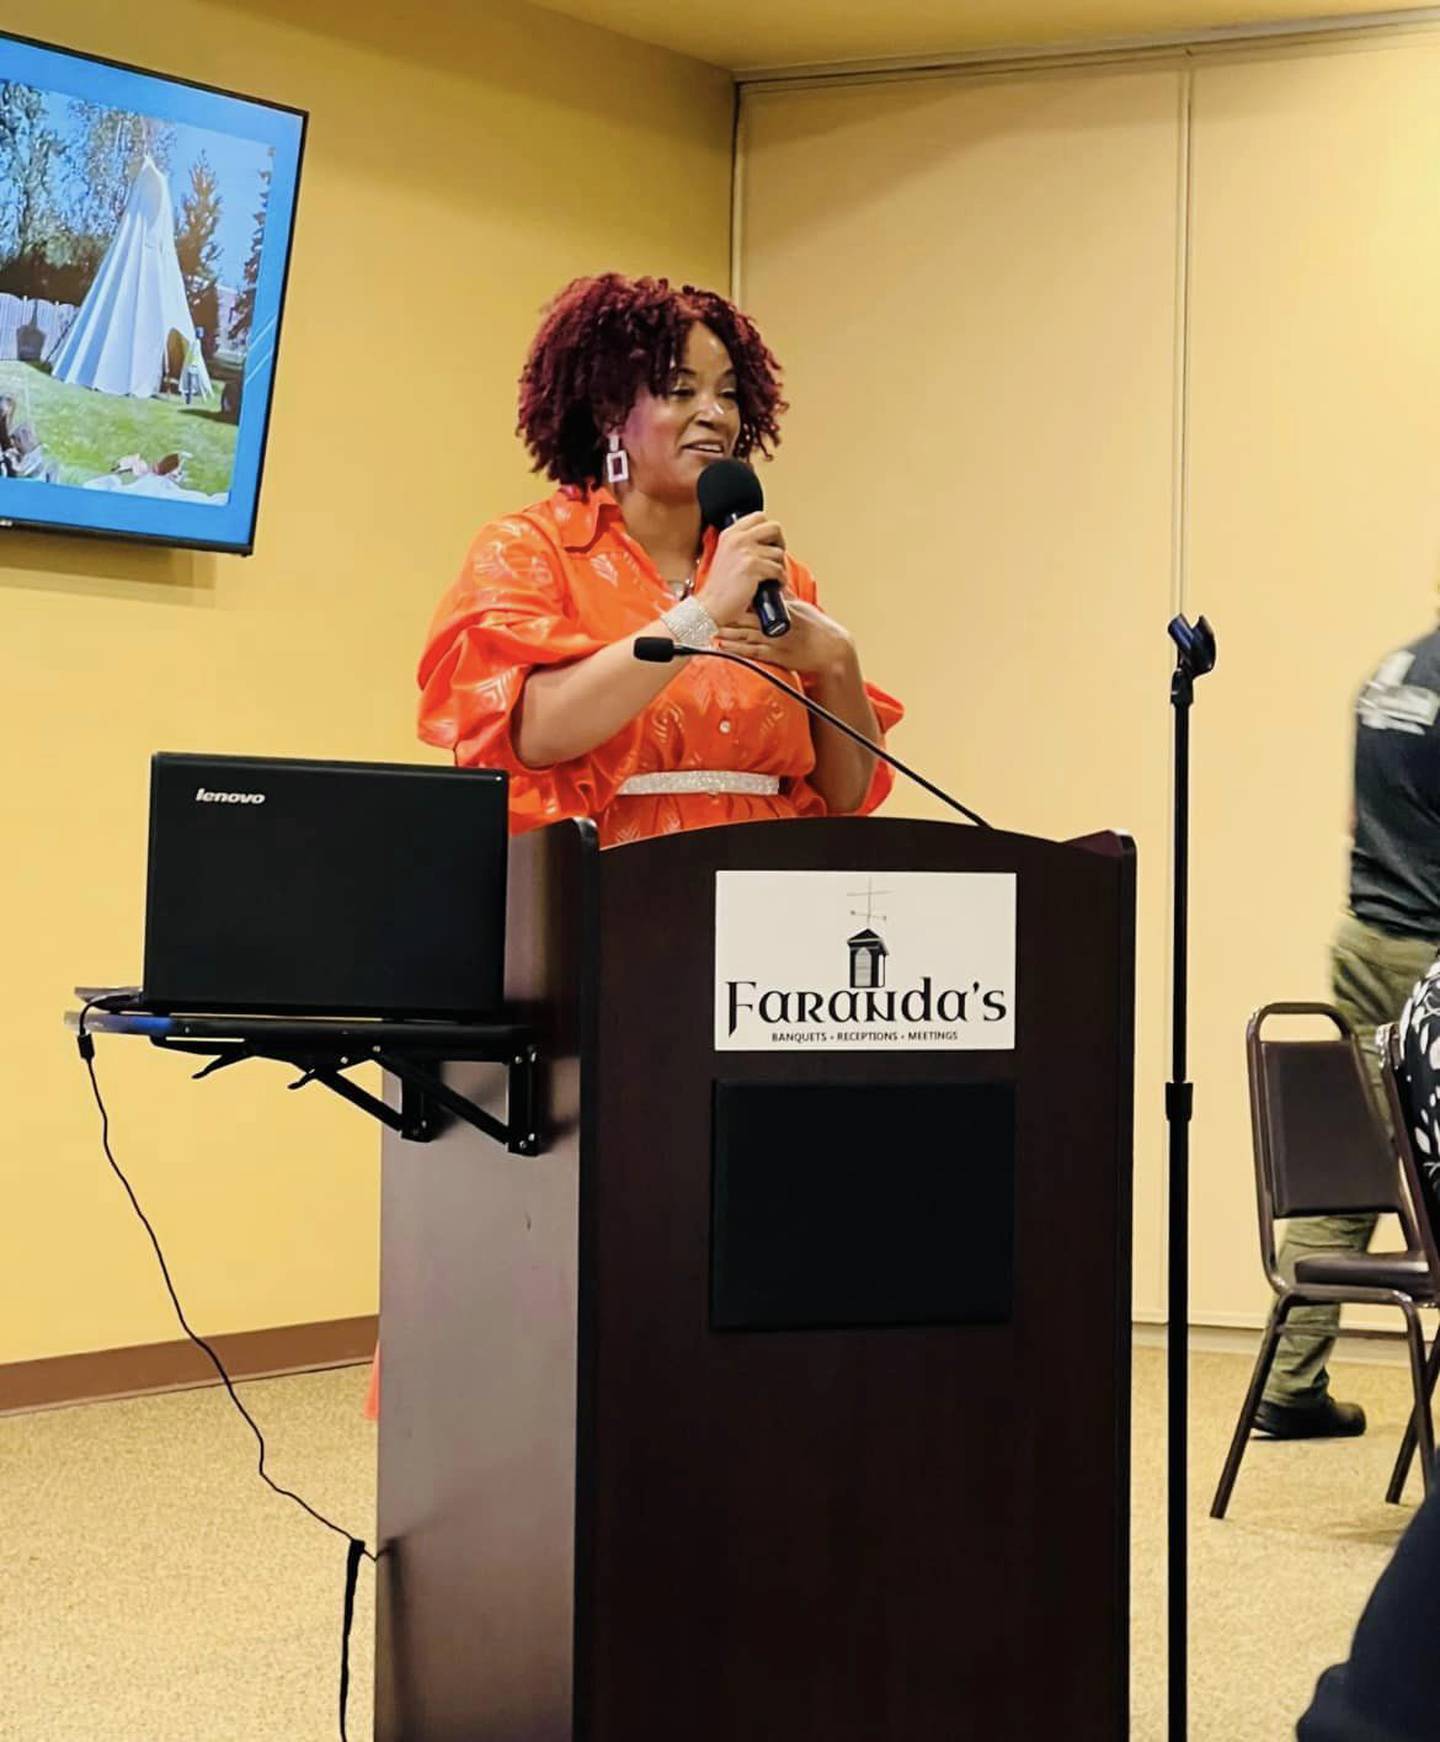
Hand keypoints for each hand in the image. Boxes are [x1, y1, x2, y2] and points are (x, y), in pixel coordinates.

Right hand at [699, 512, 787, 627]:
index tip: (769, 544)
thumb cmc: (721, 587)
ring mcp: (745, 551)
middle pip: (774, 527)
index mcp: (730, 533)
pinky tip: (775, 585)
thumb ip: (742, 544)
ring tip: (774, 576)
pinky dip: (780, 579)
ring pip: (779, 552)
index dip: (769, 531)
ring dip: (780, 566)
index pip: (759, 517)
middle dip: (780, 543)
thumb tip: (768, 541)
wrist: (711, 605)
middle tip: (776, 557)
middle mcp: (737, 538)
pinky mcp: (753, 567)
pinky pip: (778, 569)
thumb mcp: (727, 555)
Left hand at [714, 596, 856, 679]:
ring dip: (727, 632)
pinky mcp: (775, 656)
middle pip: (745, 618)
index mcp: (781, 610)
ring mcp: (774, 641)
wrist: (830, 649)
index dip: (738, 599)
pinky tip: (723, 646)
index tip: (723, 595)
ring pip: (745, 635)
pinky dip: (736, 649)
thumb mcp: (801, 607)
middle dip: (727, 615)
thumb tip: (773, 583)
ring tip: (711, 628)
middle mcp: (776, 625)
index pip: (755, 601)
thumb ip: (785, 597)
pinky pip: (752, 653)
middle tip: (710, 611)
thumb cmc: (818, 628)